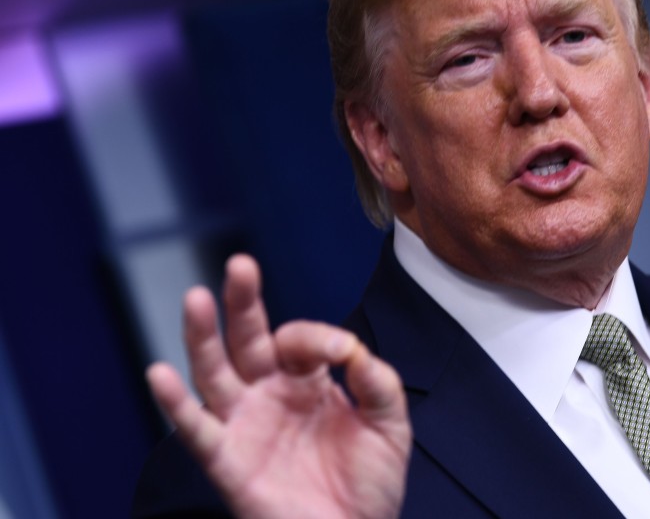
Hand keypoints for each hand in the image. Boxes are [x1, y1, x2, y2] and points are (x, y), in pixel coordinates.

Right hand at [146, 254, 411, 518]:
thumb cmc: (370, 485)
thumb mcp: (390, 426)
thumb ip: (379, 384)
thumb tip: (354, 349)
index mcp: (307, 381)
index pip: (298, 340)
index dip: (318, 338)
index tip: (344, 352)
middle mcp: (269, 395)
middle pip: (247, 339)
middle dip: (243, 302)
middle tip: (240, 265)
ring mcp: (245, 425)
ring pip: (214, 372)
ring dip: (202, 336)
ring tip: (196, 298)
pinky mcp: (228, 462)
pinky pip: (196, 431)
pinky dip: (175, 404)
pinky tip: (159, 373)